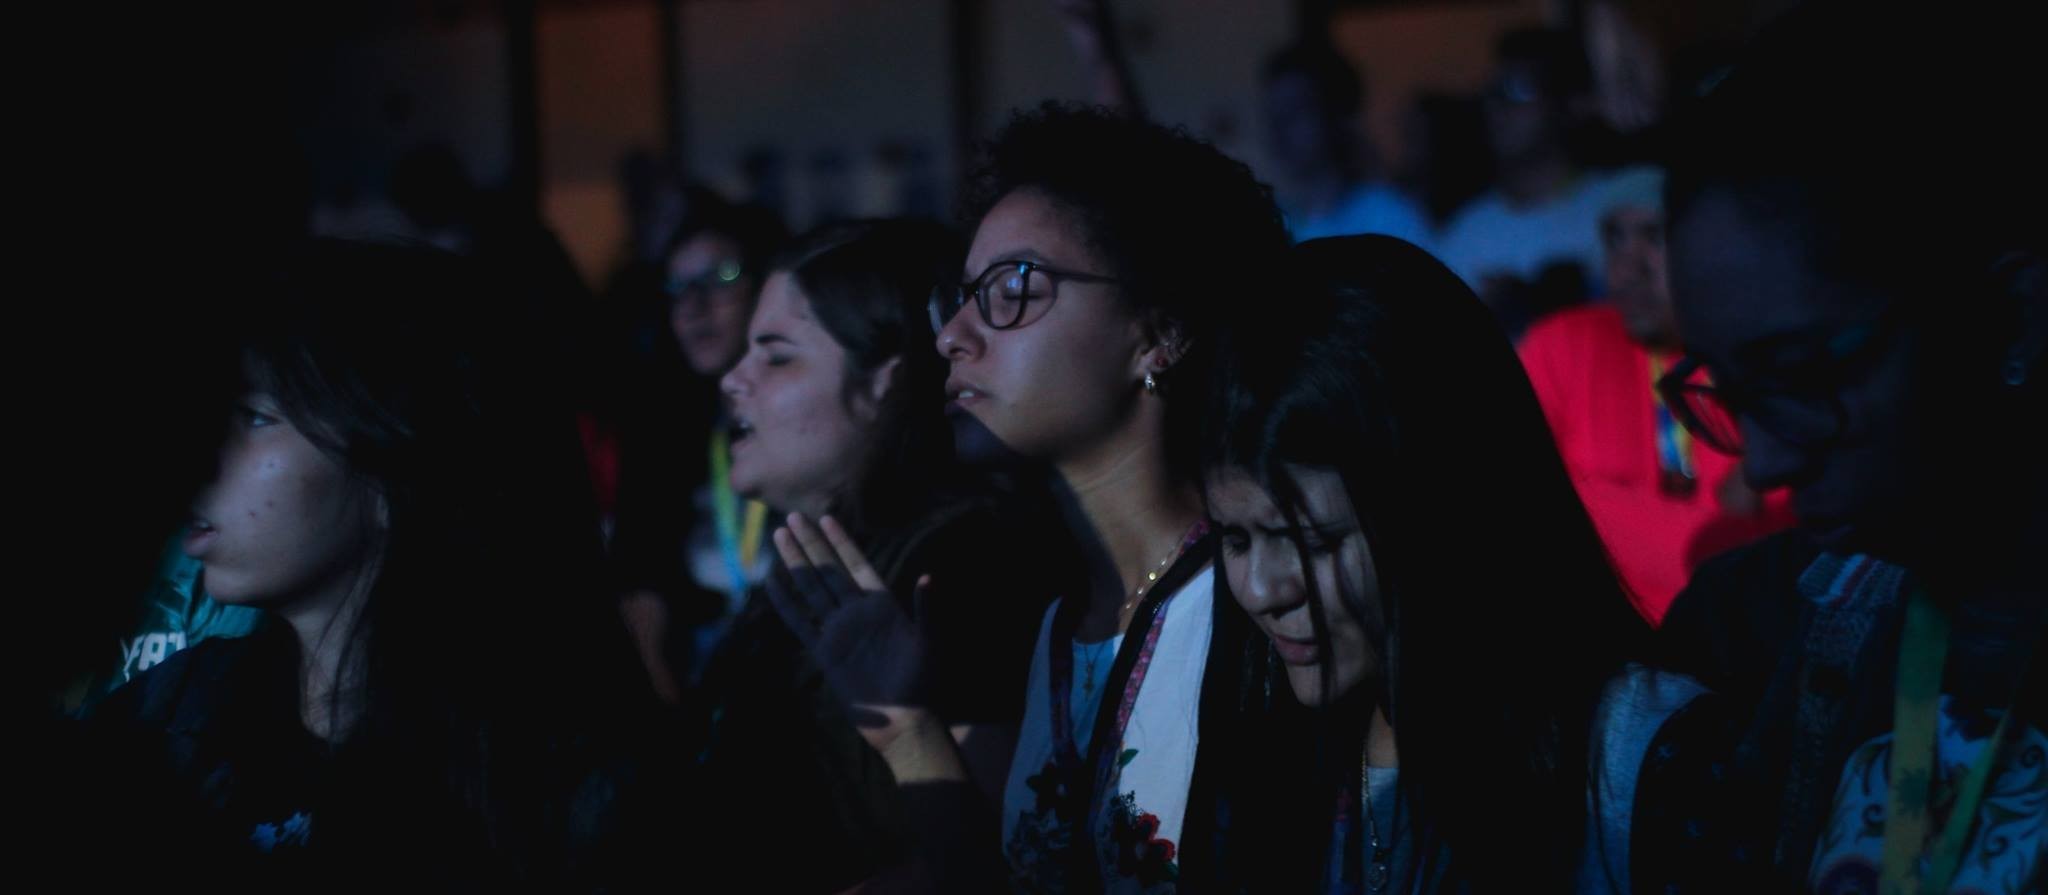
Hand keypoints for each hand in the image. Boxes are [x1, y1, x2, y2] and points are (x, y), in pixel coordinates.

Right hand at [767, 513, 935, 750]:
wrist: (904, 718)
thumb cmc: (924, 681)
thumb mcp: (931, 642)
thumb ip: (928, 610)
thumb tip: (929, 577)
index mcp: (882, 605)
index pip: (856, 565)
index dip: (842, 542)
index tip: (827, 517)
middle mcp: (857, 613)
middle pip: (828, 570)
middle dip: (812, 543)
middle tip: (794, 516)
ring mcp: (838, 631)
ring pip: (811, 589)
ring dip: (796, 563)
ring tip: (780, 536)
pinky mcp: (825, 653)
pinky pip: (800, 622)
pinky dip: (786, 602)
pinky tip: (772, 582)